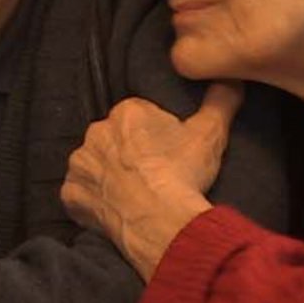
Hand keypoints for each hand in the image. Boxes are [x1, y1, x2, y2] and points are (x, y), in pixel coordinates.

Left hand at [62, 82, 242, 277]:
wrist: (160, 223)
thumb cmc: (183, 174)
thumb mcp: (211, 133)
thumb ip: (222, 100)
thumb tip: (232, 79)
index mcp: (127, 112)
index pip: (139, 116)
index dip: (156, 135)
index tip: (169, 153)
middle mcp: (96, 132)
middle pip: (114, 139)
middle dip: (129, 153)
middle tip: (154, 174)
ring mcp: (80, 164)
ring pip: (95, 165)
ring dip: (109, 175)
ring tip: (136, 194)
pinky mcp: (71, 194)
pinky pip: (81, 194)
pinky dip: (95, 201)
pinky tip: (116, 209)